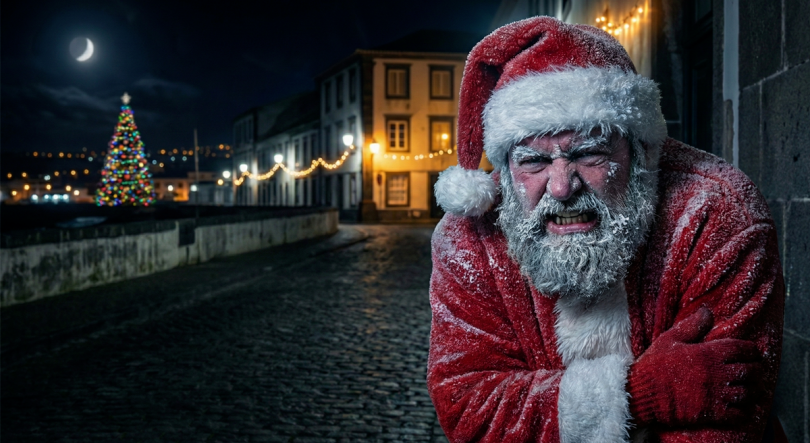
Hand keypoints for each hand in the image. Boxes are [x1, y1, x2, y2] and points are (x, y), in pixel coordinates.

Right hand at [627, 307, 761, 426]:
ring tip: (752, 389)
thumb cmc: (654, 365)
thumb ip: (693, 325)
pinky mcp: (712, 412)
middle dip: (756, 370)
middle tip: (755, 370)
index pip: (742, 349)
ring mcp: (716, 394)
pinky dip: (744, 411)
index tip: (754, 352)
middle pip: (750, 371)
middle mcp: (717, 373)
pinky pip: (738, 414)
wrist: (642, 393)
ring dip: (752, 390)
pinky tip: (742, 407)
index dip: (752, 350)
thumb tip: (708, 311)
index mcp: (708, 353)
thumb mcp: (670, 339)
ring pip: (747, 392)